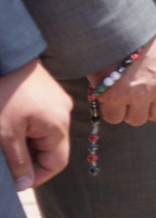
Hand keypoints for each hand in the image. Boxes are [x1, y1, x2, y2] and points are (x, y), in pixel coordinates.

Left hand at [0, 60, 70, 191]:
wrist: (8, 56)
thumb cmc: (5, 95)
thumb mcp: (6, 134)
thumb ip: (18, 161)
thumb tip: (25, 183)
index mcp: (58, 125)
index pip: (56, 163)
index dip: (36, 177)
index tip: (14, 180)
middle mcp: (64, 113)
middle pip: (52, 148)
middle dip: (29, 159)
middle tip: (6, 161)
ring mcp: (58, 101)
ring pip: (46, 133)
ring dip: (26, 142)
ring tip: (5, 140)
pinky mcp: (49, 93)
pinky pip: (43, 118)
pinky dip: (28, 127)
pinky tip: (11, 123)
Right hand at [87, 29, 155, 126]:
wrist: (116, 25)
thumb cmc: (140, 34)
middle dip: (149, 110)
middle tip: (138, 100)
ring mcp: (140, 93)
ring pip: (137, 119)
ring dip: (129, 111)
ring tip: (122, 97)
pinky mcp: (116, 97)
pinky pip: (115, 117)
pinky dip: (112, 111)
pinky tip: (109, 98)